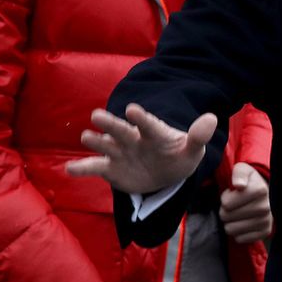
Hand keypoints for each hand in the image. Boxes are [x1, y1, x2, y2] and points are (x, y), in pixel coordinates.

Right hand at [67, 103, 216, 193]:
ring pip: (105, 145)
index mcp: (154, 132)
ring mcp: (120, 152)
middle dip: (110, 124)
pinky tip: (69, 169)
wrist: (165, 172)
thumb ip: (198, 136)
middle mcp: (133, 139)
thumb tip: (212, 119)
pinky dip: (82, 168)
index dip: (142, 117)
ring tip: (86, 137)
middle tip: (97, 115)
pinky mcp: (110, 168)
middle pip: (121, 130)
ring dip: (96, 141)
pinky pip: (95, 167)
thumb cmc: (178, 156)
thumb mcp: (192, 149)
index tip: (132, 109)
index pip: (148, 123)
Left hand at [219, 162, 272, 243]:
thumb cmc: (249, 182)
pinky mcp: (265, 232)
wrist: (264, 194)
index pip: (226, 203)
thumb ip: (238, 174)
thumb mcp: (242, 170)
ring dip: (230, 222)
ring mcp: (266, 221)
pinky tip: (243, 222)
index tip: (232, 194)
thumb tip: (239, 185)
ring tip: (237, 214)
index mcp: (260, 190)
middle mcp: (265, 207)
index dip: (225, 198)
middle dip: (225, 211)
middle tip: (233, 206)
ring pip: (231, 230)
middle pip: (226, 217)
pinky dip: (238, 232)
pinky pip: (240, 239)